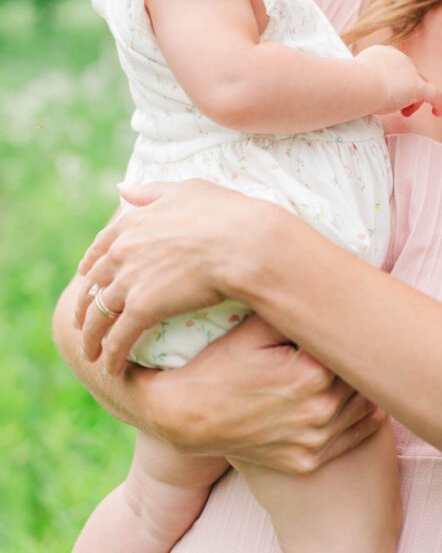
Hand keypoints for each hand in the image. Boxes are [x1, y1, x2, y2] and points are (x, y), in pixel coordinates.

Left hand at [74, 179, 270, 373]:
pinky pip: (118, 337)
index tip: (86, 278)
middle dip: (85, 305)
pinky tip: (111, 368)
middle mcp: (123, 249)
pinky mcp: (142, 307)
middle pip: (93, 284)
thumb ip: (152, 191)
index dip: (90, 265)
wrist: (242, 241)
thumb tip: (123, 189)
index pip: (100, 247)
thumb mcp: (186, 189)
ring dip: (91, 337)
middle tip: (83, 322)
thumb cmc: (224, 213)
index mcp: (133, 221)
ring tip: (91, 353)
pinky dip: (111, 355)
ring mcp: (130, 279)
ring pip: (99, 314)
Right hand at [145, 314, 385, 472]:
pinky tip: (367, 400)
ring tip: (366, 362)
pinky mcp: (306, 461)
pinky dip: (363, 418)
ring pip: (362, 407)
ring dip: (364, 386)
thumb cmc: (219, 365)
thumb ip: (293, 309)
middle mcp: (319, 412)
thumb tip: (325, 286)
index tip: (356, 316)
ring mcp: (313, 441)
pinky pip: (352, 438)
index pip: (351, 347)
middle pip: (360, 377)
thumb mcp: (254, 327)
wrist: (186, 416)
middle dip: (360, 357)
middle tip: (366, 335)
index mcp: (312, 374)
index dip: (353, 331)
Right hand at [355, 45, 441, 117]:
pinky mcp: (418, 87)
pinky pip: (435, 95)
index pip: (395, 66)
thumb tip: (352, 92)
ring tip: (404, 113)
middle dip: (404, 91)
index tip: (385, 94)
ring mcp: (410, 71)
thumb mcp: (352, 78)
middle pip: (409, 74)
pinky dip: (438, 103)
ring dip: (414, 99)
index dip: (394, 81)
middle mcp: (399, 58)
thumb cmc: (349, 84)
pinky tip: (437, 113)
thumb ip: (359, 81)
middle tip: (396, 107)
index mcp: (382, 53)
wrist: (357, 84)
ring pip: (420, 85)